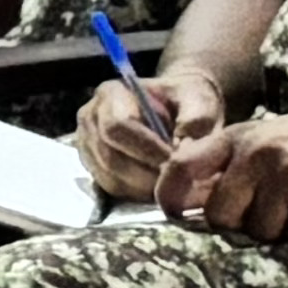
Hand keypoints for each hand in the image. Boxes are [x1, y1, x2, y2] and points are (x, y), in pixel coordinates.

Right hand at [75, 67, 227, 199]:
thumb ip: (197, 120)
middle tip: (179, 181)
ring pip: (110, 177)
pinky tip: (158, 185)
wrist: (176, 105)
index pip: (117, 126)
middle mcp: (90, 117)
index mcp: (112, 94)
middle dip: (148, 175)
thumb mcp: (200, 99)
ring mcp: (87, 143)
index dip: (147, 150)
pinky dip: (137, 193)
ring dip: (144, 188)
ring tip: (171, 183)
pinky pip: (111, 188)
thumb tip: (183, 148)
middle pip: (111, 157)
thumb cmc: (186, 100)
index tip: (177, 162)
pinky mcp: (92, 165)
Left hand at [158, 96, 287, 243]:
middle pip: (220, 216)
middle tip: (272, 211)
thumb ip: (233, 166)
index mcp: (239, 137)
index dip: (170, 195)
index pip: (181, 166)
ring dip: (283, 229)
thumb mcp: (271, 140)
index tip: (174, 214)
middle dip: (242, 226)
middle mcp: (257, 153)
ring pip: (261, 232)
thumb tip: (193, 204)